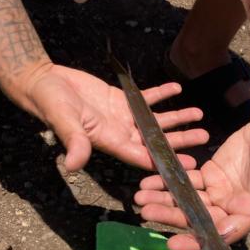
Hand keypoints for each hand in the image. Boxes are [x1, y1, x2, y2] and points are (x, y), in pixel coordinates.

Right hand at [25, 63, 208, 170]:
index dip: (166, 162)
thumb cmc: (52, 104)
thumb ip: (74, 142)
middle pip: (156, 140)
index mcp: (111, 142)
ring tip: (200, 114)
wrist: (44, 83)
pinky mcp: (121, 99)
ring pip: (156, 121)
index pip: (144, 157)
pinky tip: (178, 89)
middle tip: (204, 138)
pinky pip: (146, 98)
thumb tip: (73, 165)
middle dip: (180, 140)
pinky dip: (162, 94)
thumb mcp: (64, 122)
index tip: (188, 166)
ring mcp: (122, 116)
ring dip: (177, 118)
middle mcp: (121, 133)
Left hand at [134, 109, 249, 249]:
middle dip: (173, 218)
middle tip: (146, 213)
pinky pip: (186, 185)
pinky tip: (147, 181)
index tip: (177, 243)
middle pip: (199, 220)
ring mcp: (218, 195)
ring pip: (188, 203)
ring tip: (140, 198)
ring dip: (164, 202)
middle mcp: (231, 209)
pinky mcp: (208, 179)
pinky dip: (167, 184)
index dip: (202, 239)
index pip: (225, 232)